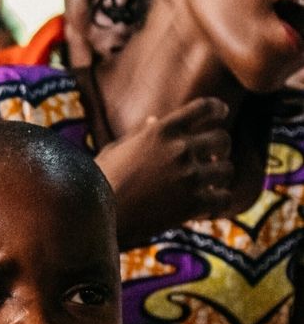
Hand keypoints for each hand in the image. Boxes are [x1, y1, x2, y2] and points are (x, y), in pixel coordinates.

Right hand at [98, 97, 239, 244]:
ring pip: (227, 169)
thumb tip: (154, 120)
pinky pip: (224, 198)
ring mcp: (190, 176)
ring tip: (206, 184)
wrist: (97, 215)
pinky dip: (216, 202)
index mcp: (161, 130)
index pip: (203, 108)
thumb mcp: (117, 150)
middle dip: (220, 148)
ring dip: (218, 177)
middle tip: (213, 157)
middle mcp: (180, 149)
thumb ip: (141, 135)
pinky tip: (203, 206)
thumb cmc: (100, 180)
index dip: (216, 108)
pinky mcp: (194, 203)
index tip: (220, 113)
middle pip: (223, 139)